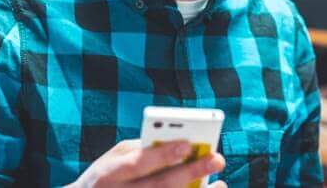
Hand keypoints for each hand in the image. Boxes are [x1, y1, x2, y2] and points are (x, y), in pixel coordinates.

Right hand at [64, 138, 226, 186]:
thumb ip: (140, 150)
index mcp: (109, 174)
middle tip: (216, 159)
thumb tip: (176, 142)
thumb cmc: (106, 178)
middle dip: (190, 172)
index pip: (138, 163)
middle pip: (159, 187)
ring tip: (220, 184)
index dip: (162, 155)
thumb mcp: (113, 159)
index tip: (188, 145)